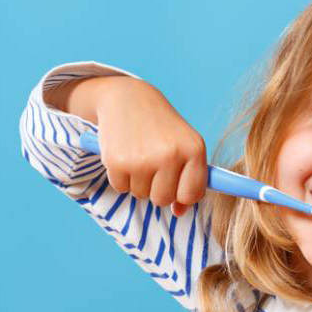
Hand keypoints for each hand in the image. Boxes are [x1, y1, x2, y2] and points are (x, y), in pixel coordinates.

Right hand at [95, 79, 207, 217]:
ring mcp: (143, 159)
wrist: (130, 98)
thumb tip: (178, 213)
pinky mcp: (117, 162)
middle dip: (158, 188)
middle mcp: (170, 155)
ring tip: (140, 155)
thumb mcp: (186, 147)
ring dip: (139, 181)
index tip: (177, 183)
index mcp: (194, 149)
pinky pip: (122, 188)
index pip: (191, 195)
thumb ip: (189, 181)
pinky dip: (122, 177)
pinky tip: (125, 154)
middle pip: (164, 199)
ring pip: (142, 195)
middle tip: (154, 163)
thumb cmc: (163, 129)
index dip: (182, 194)